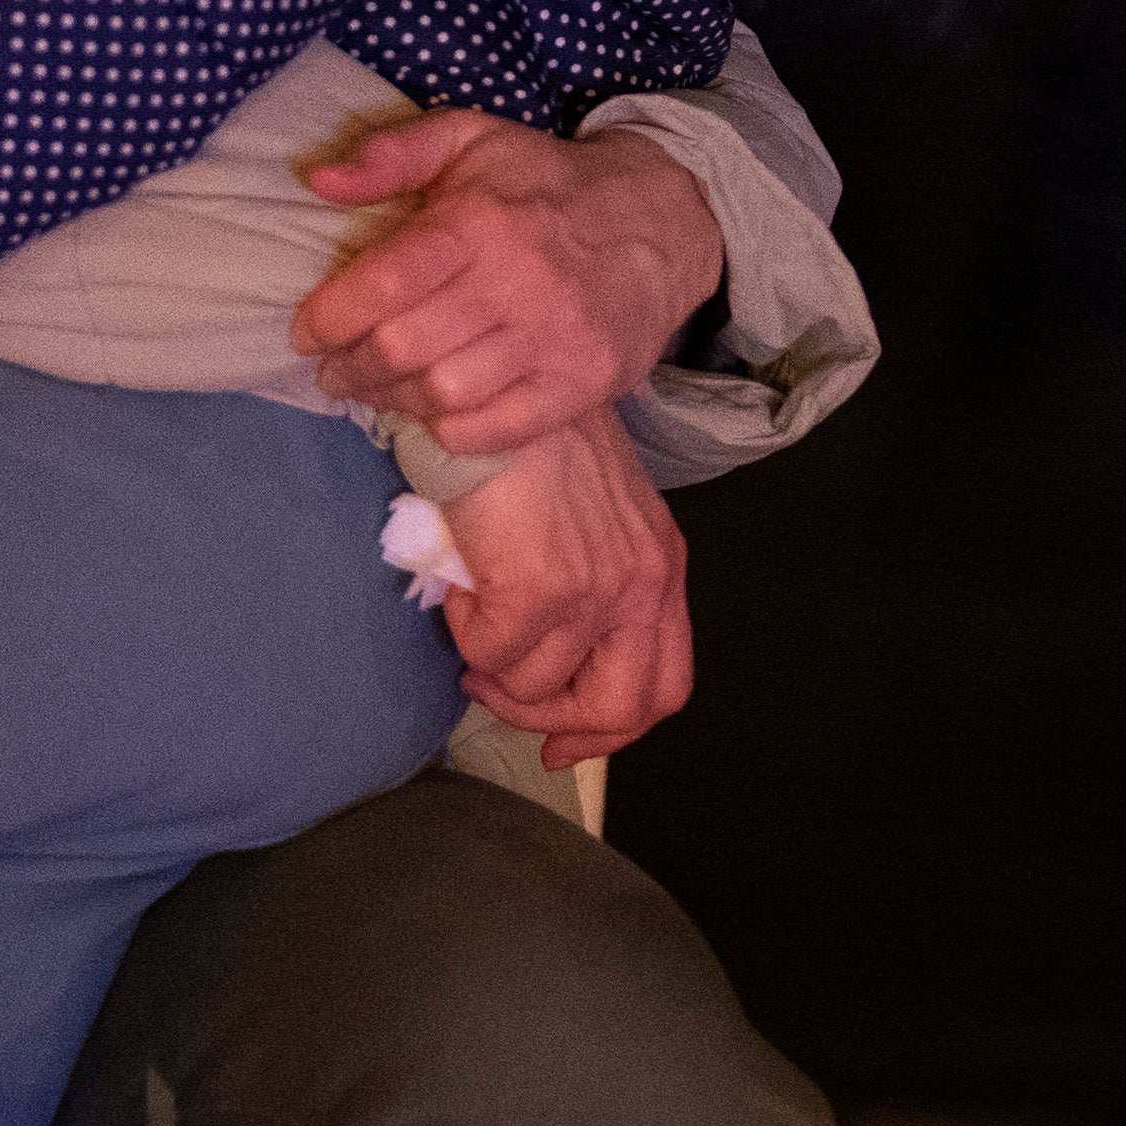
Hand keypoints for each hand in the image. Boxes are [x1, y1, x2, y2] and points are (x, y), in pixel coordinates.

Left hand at [293, 109, 723, 455]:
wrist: (658, 224)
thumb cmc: (542, 184)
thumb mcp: (470, 139)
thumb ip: (392, 153)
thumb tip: (318, 182)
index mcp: (480, 222)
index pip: (384, 282)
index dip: (330, 316)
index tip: (306, 331)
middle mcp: (518, 282)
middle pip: (404, 347)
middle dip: (350, 366)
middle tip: (334, 369)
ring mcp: (556, 338)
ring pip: (445, 393)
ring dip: (394, 399)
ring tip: (377, 389)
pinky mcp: (583, 382)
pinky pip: (497, 429)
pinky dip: (452, 429)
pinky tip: (433, 411)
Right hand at [436, 421, 695, 768]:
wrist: (495, 383)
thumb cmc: (531, 437)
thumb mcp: (593, 512)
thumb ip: (593, 577)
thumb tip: (545, 656)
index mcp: (662, 567)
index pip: (663, 686)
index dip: (608, 729)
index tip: (559, 742)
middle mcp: (644, 582)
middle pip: (623, 708)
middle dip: (553, 722)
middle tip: (498, 692)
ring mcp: (597, 587)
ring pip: (538, 686)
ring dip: (492, 666)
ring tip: (471, 613)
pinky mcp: (541, 585)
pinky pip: (493, 653)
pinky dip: (466, 632)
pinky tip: (461, 586)